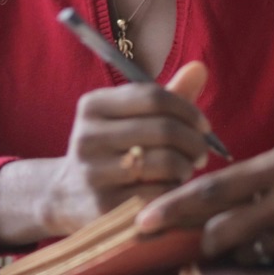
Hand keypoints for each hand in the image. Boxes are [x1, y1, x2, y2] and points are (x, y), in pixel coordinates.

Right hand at [37, 60, 213, 235]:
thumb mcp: (130, 118)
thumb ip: (166, 96)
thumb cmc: (112, 150)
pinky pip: (159, 194)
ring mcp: (93, 173)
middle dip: (194, 142)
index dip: (188, 110)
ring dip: (186, 167)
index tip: (204, 127)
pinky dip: (175, 191)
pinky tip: (172, 191)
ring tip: (185, 170)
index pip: (154, 97)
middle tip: (201, 153)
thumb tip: (200, 68)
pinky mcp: (104, 206)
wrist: (70, 196)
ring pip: (165, 162)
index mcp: (93, 106)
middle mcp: (88, 136)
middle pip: (164, 129)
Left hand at [133, 144, 273, 264]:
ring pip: (245, 252)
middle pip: (220, 227)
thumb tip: (212, 194)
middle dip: (195, 242)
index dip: (173, 207)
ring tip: (234, 248)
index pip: (211, 188)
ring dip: (232, 254)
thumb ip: (257, 175)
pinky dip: (269, 261)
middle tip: (182, 247)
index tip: (142, 222)